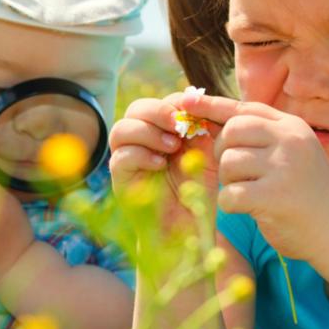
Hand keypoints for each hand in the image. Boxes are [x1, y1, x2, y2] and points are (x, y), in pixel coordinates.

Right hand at [109, 92, 219, 227]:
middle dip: (158, 112)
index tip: (197, 112)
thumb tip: (199, 100)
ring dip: (147, 132)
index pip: (161, 102)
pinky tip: (161, 165)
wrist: (188, 229)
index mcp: (162, 131)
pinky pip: (120, 157)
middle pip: (136, 109)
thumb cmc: (199, 192)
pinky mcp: (120, 179)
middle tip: (179, 126)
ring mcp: (127, 159)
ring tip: (172, 147)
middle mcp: (141, 142)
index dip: (176, 103)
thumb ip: (205, 128)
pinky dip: (141, 155)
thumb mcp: (208, 155)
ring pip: (121, 129)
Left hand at [178, 93, 328, 260]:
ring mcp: (284, 167)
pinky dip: (231, 205)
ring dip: (230, 182)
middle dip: (223, 153)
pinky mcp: (275, 196)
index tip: (185, 101)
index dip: (211, 105)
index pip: (244, 109)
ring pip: (228, 164)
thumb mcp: (291, 154)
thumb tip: (208, 116)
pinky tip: (249, 210)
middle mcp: (290, 141)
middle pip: (231, 132)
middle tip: (237, 173)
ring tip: (250, 193)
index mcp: (292, 127)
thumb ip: (261, 136)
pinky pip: (230, 194)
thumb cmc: (307, 193)